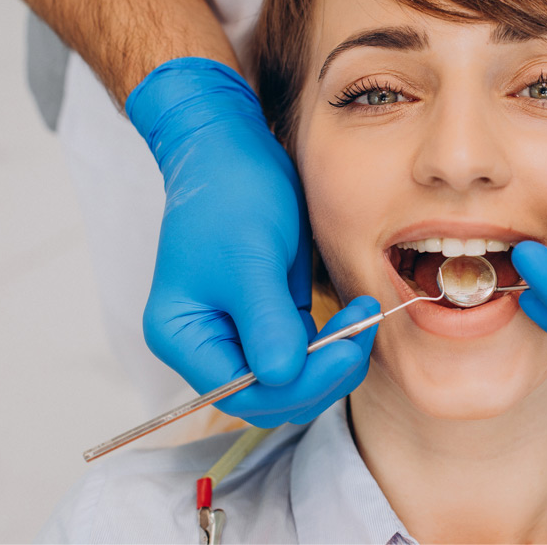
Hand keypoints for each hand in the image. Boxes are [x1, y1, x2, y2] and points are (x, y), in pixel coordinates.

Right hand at [127, 58, 373, 424]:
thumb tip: (284, 376)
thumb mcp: (250, 257)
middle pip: (268, 395)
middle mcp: (206, 343)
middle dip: (320, 374)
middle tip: (361, 334)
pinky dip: (331, 344)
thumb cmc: (230, 194)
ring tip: (364, 319)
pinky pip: (302, 352)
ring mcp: (237, 333)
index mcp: (183, 335)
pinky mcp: (267, 318)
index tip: (344, 352)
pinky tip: (356, 317)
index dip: (297, 384)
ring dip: (332, 360)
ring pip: (292, 379)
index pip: (241, 392)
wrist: (231, 150)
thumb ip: (266, 320)